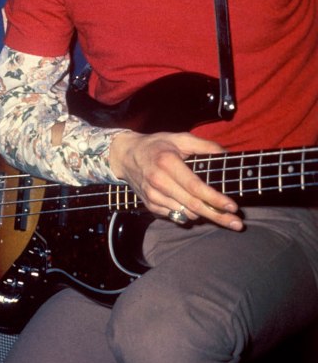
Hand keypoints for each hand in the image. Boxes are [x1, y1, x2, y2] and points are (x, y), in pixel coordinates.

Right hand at [109, 130, 242, 230]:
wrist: (125, 155)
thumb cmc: (156, 145)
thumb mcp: (179, 138)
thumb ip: (203, 145)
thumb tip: (226, 154)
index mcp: (167, 163)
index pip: (194, 186)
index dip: (214, 199)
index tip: (233, 207)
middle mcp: (158, 181)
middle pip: (192, 205)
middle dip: (218, 216)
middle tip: (237, 224)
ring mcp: (152, 195)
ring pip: (185, 213)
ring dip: (203, 215)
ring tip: (218, 213)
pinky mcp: (149, 204)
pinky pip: (174, 215)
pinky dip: (187, 214)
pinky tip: (194, 208)